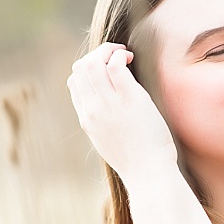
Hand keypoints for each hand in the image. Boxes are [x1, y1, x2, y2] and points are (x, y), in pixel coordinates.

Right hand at [67, 42, 177, 186]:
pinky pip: (114, 66)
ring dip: (107, 51)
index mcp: (87, 119)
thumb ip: (105, 124)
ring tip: (124, 54)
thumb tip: (112, 113)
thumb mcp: (111, 143)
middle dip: (96, 55)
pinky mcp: (129, 99)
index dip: (88, 70)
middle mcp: (93, 109)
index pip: (75, 83)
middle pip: (79, 69)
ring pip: (93, 64)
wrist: (149, 173)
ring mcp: (109, 104)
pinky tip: (130, 59)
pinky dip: (119, 56)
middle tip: (116, 55)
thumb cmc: (139, 161)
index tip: (107, 69)